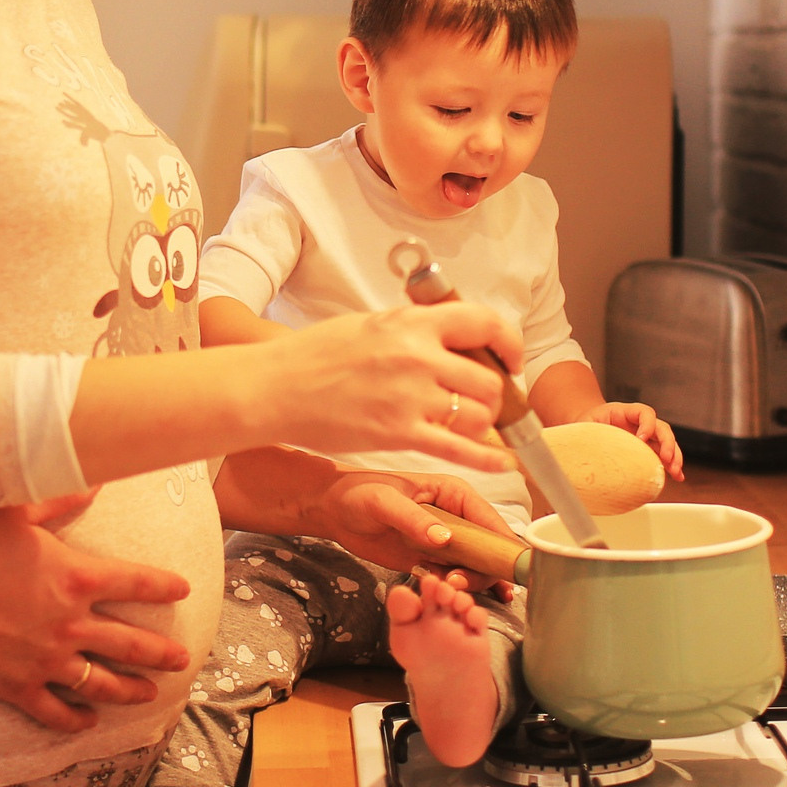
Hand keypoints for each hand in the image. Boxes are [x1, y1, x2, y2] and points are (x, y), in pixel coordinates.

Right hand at [0, 494, 191, 732]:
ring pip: (101, 682)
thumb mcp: (13, 509)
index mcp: (75, 578)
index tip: (183, 590)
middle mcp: (69, 624)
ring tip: (151, 694)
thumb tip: (95, 480)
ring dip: (130, 690)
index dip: (163, 586)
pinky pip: (55, 711)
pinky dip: (75, 719)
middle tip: (182, 659)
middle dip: (161, 652)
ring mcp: (45, 661)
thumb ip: (59, 497)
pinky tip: (88, 721)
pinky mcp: (17, 687)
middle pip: (130, 643)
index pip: (136, 583)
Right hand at [251, 304, 519, 473]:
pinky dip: (488, 459)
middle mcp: (418, 357)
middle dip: (495, 395)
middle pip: (488, 380)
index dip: (508, 343)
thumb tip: (449, 337)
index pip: (485, 324)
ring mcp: (411, 397)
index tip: (509, 359)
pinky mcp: (400, 434)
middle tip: (487, 402)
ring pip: (479, 415)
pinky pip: (460, 449)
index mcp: (412, 323)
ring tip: (472, 426)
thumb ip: (414, 329)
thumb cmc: (316, 355)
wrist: (276, 387)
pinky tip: (502, 463)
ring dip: (484, 424)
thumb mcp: (371, 324)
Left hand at [305, 470, 509, 578]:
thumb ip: (413, 519)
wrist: (334, 511)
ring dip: (468, 583)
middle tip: (455, 583)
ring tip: (446, 589)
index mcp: (454, 493)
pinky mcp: (431, 559)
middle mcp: (457, 517)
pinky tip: (442, 595)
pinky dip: (452, 589)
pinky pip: (453, 578)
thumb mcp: (384, 502)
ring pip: (475, 567)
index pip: (490, 520)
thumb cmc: (358, 493)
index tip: (504, 571)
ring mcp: (446, 540)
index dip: (502, 546)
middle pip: (489, 550)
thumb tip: (445, 539)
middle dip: (482, 571)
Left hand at [588, 402, 685, 482]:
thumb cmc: (586, 424)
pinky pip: (663, 455)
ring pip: (667, 442)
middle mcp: (639, 422)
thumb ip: (587, 432)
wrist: (587, 425)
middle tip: (667, 459)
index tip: (642, 439)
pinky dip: (672, 465)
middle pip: (662, 428)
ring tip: (676, 472)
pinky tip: (677, 477)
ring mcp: (646, 435)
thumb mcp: (584, 425)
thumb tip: (581, 449)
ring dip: (674, 456)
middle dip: (668, 443)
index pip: (644, 412)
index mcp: (624, 412)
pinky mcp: (647, 448)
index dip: (647, 424)